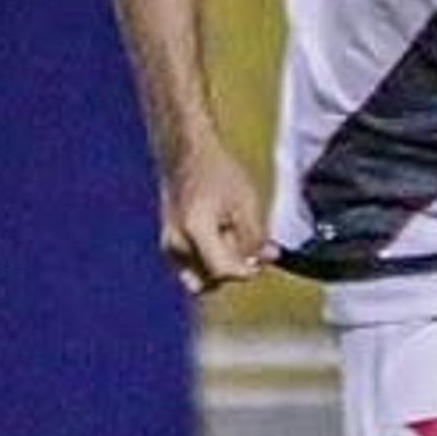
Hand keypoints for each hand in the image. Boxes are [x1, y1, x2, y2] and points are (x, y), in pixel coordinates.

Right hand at [160, 139, 273, 291]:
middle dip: (234, 270)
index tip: (261, 262)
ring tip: (232, 238)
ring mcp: (168, 248)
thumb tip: (267, 260)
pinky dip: (211, 262)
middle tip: (249, 248)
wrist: (185, 155)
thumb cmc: (217, 172)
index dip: (246, 271)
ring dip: (222, 268)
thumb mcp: (247, 201)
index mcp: (194, 229)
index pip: (222, 270)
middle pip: (211, 280)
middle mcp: (175, 244)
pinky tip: (222, 237)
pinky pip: (194, 270)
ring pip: (202, 280)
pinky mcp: (169, 249)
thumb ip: (257, 236)